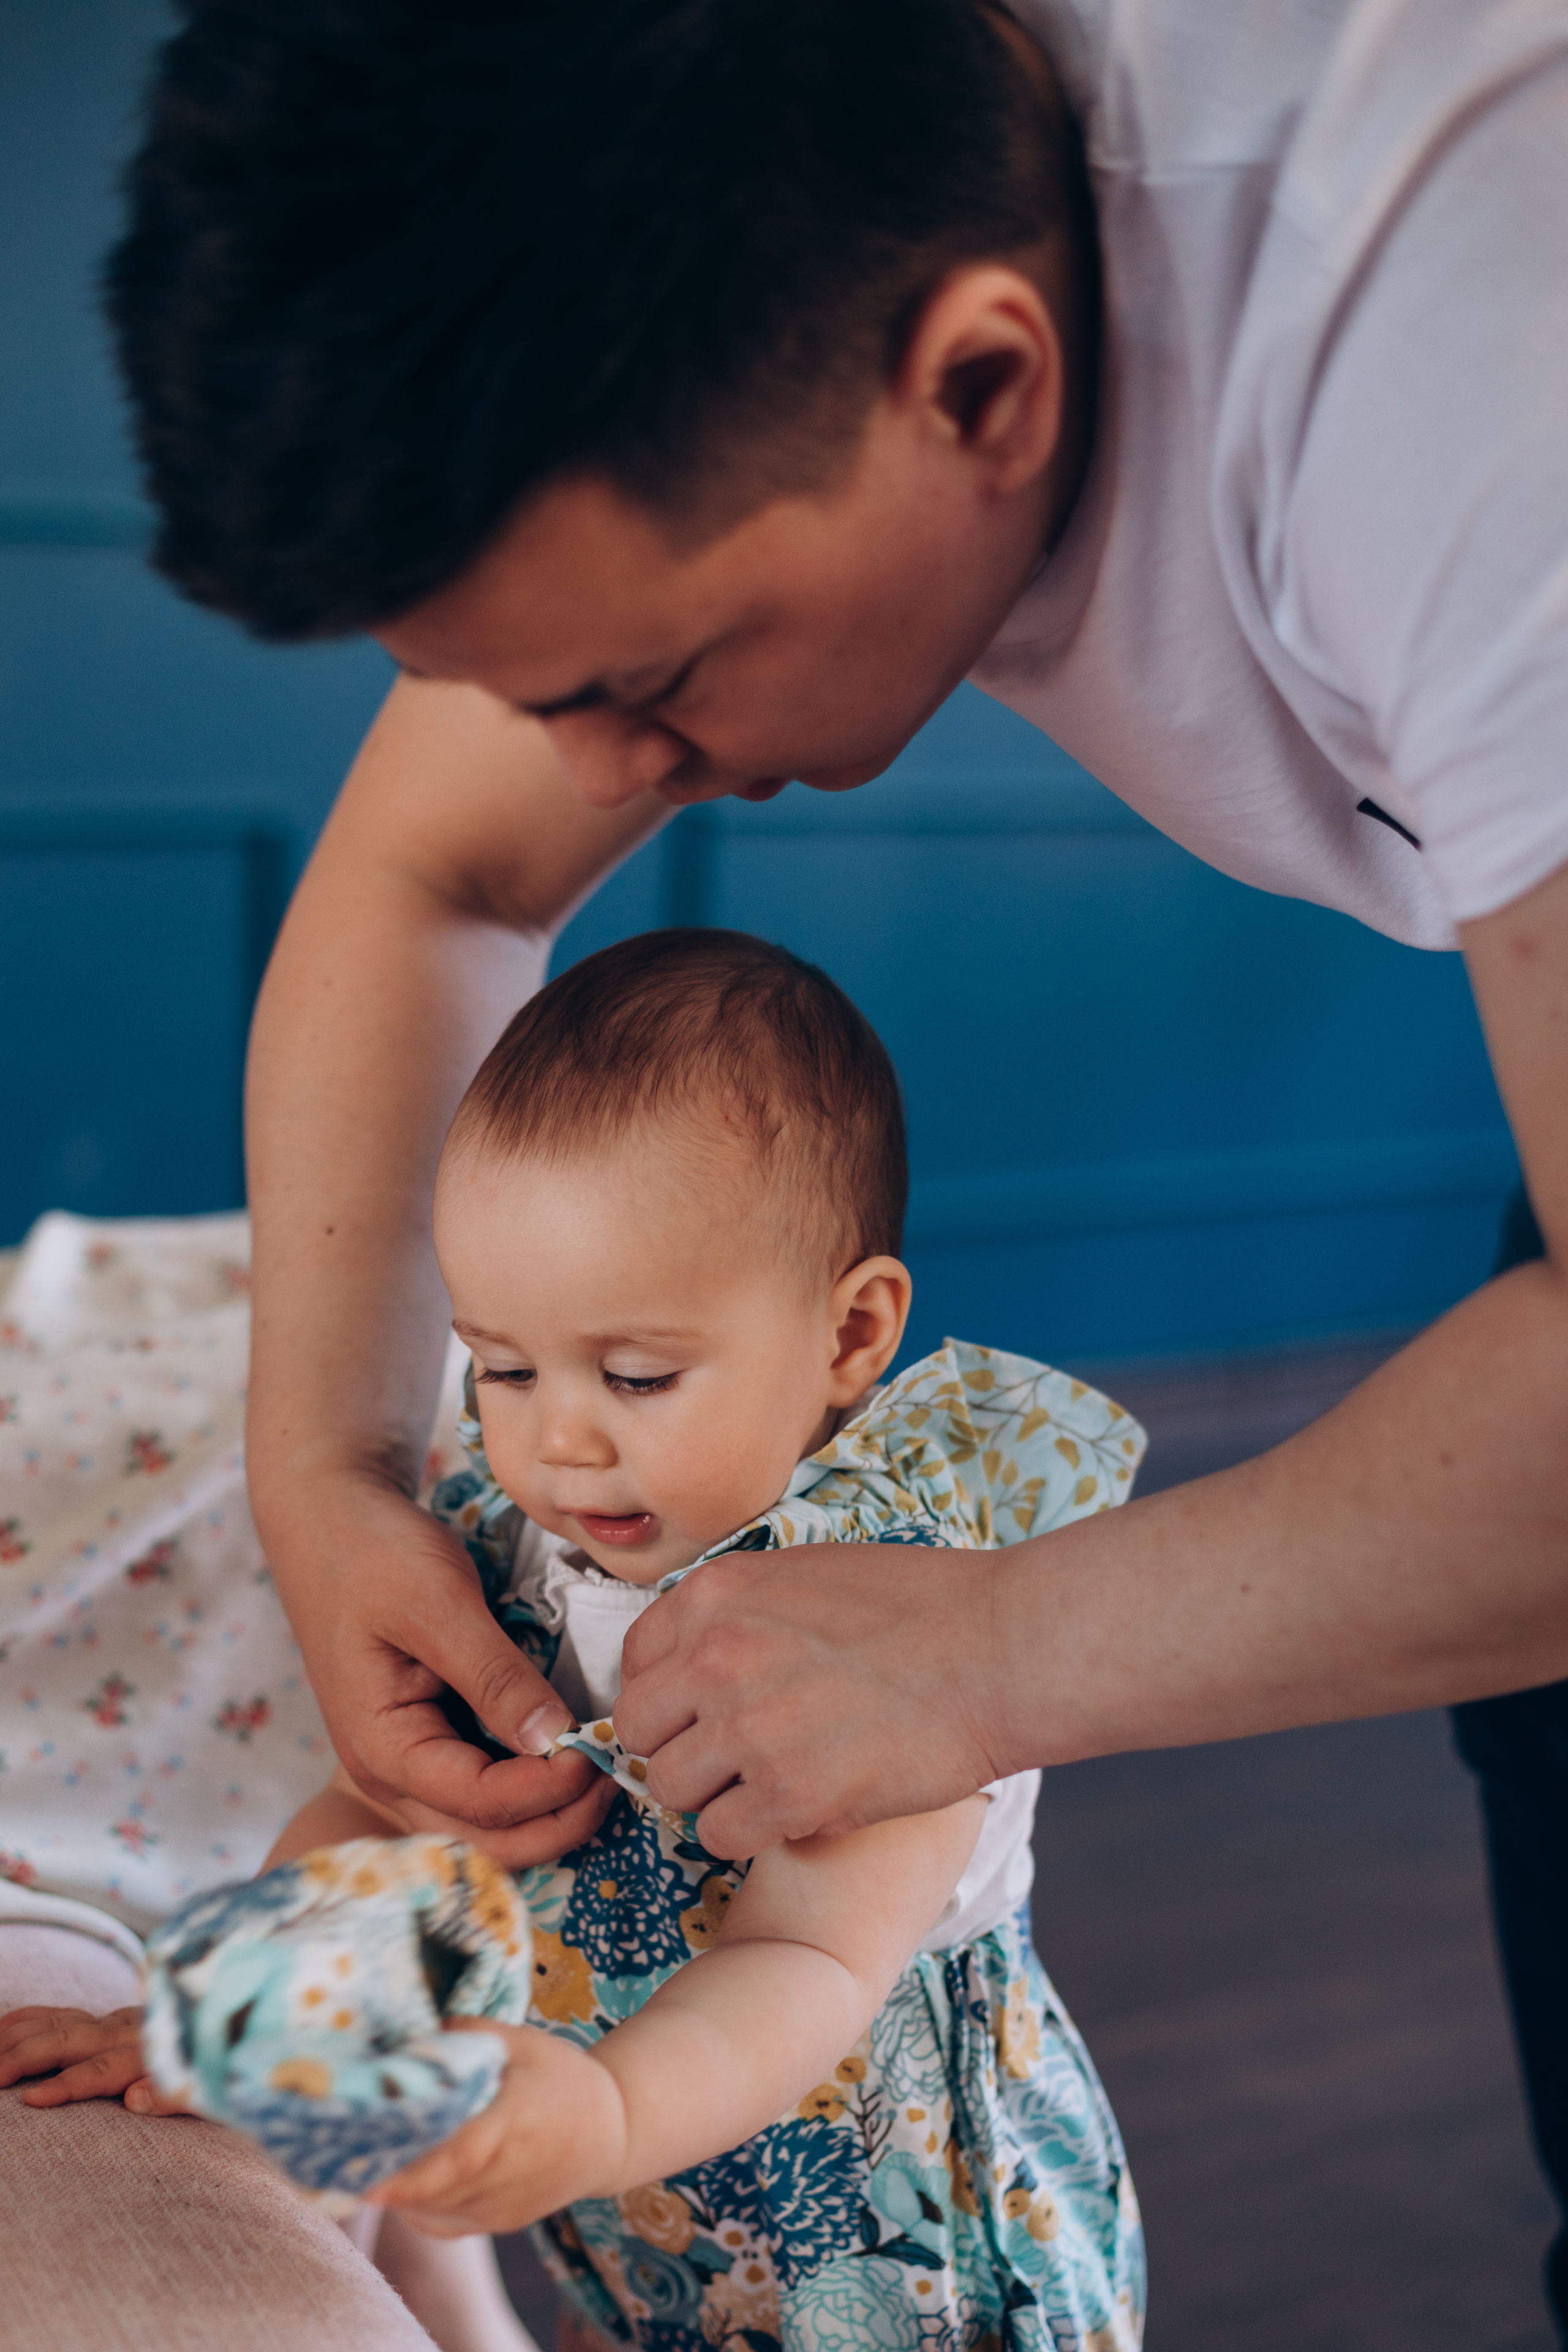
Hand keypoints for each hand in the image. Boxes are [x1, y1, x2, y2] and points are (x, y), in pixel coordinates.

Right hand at [0, 2005, 189, 2113]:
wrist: (214, 2024)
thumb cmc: (205, 2067)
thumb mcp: (203, 2088)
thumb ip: (173, 2094)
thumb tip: (136, 2099)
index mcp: (146, 2054)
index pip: (100, 2070)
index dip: (66, 2085)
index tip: (31, 2099)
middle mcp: (123, 2032)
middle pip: (66, 2040)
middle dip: (23, 2057)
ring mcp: (108, 2021)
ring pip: (54, 2022)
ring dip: (15, 2037)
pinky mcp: (99, 2018)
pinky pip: (55, 2013)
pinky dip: (23, 2019)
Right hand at [265, 1474, 612, 1868]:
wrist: (331, 1519)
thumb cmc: (373, 1553)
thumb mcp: (438, 1605)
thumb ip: (495, 1676)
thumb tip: (554, 1739)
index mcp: (382, 1748)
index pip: (479, 1805)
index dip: (547, 1790)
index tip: (599, 1750)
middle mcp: (391, 1772)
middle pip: (484, 1838)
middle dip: (556, 1822)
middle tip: (616, 1777)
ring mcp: (409, 1758)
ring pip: (486, 1824)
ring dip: (548, 1812)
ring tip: (603, 1770)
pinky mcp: (429, 1735)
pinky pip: (483, 1787)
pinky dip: (530, 1785)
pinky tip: (569, 1755)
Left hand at [369, 2022, 627, 2236]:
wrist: (611, 2132)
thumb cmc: (563, 2078)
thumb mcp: (521, 2042)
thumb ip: (467, 2037)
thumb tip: (412, 2032)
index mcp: (512, 2126)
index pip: (455, 2158)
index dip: (409, 2172)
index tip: (362, 2171)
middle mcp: (504, 2178)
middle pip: (432, 2188)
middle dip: (384, 2173)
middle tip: (337, 2152)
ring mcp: (500, 2209)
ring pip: (430, 2211)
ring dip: (396, 2190)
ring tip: (361, 2158)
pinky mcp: (497, 2224)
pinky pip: (441, 2223)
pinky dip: (415, 2205)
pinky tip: (400, 2179)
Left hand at [613, 1543, 1004, 1856]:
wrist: (997, 1649)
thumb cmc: (921, 1606)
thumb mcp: (806, 1575)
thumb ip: (740, 1615)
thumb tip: (696, 1662)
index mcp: (716, 1594)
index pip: (636, 1662)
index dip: (666, 1696)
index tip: (698, 1713)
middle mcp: (715, 1657)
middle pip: (641, 1730)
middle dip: (680, 1746)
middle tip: (733, 1756)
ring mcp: (749, 1728)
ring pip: (673, 1789)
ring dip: (715, 1793)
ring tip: (771, 1781)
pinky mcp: (790, 1795)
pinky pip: (721, 1836)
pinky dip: (752, 1832)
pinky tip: (798, 1809)